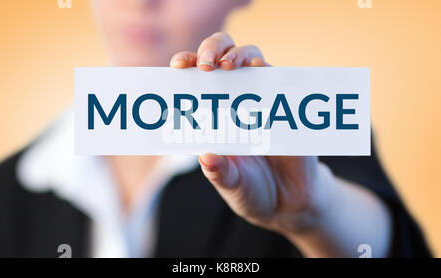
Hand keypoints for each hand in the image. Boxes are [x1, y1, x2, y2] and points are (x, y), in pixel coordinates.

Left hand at [169, 32, 391, 256]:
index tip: (177, 67)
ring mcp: (263, 100)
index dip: (186, 65)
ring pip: (251, 59)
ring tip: (229, 67)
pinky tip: (260, 70)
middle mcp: (236, 102)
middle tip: (205, 65)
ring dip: (239, 56)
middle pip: (222, 56)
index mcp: (214, 117)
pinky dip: (269, 71)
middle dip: (211, 50)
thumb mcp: (232, 185)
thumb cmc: (252, 190)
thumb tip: (206, 157)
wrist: (290, 203)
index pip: (196, 81)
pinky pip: (280, 81)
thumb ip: (220, 173)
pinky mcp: (288, 106)